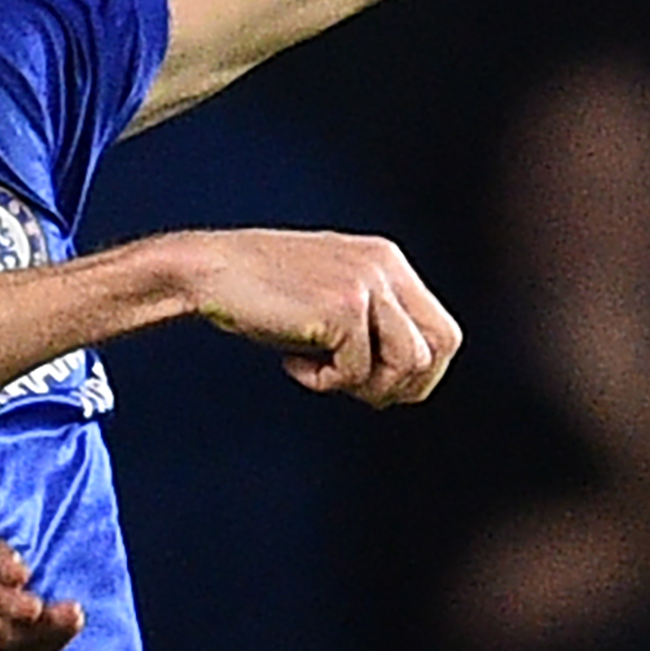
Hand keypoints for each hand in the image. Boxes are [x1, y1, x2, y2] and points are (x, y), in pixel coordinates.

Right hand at [182, 228, 460, 407]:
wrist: (206, 269)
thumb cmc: (257, 292)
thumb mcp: (328, 296)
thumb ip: (370, 320)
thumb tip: (403, 377)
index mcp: (386, 261)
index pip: (442, 331)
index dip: (418, 373)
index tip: (374, 384)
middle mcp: (385, 267)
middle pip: (442, 347)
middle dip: (406, 385)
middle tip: (357, 389)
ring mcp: (367, 284)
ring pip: (410, 363)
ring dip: (365, 385)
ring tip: (323, 374)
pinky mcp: (343, 306)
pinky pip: (356, 370)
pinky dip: (323, 381)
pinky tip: (291, 364)